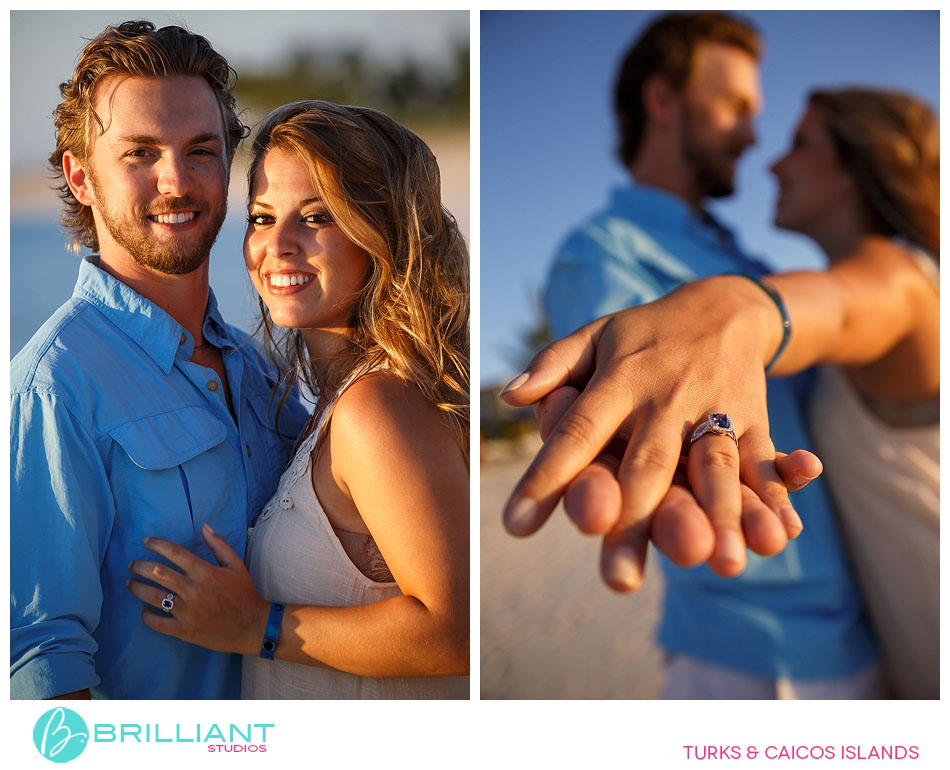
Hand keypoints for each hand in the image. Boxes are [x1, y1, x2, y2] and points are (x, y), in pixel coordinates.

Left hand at [126, 523, 268, 655]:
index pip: (174, 553)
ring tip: (130, 583)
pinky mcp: (184, 630)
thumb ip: (219, 545)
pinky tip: (144, 610)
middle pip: (157, 573)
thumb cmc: (244, 593)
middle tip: (132, 565)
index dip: (157, 544)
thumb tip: (204, 526)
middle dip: (140, 566)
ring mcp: (187, 611)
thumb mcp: (236, 565)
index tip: (146, 542)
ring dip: (137, 588)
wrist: (251, 626)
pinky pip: (157, 623)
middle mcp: (193, 590)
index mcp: (205, 572)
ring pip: (152, 597)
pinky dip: (146, 616)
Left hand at [500, 278, 799, 590]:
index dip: (547, 478)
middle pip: (647, 466)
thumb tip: (508, 396)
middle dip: (634, 522)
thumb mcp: (594, 337)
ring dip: (721, 516)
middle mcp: (664, 401)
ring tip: (721, 565)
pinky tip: (783, 535)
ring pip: (715, 467)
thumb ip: (552, 366)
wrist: (723, 307)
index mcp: (617, 382)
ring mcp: (714, 410)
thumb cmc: (642, 336)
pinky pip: (766, 461)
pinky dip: (778, 496)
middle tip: (618, 581)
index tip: (516, 525)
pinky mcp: (755, 420)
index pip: (577, 433)